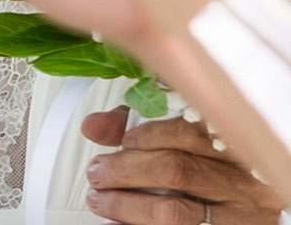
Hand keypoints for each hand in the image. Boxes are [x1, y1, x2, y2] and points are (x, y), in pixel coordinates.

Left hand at [82, 107, 282, 224]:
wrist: (247, 206)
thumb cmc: (216, 167)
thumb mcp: (186, 137)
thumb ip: (141, 126)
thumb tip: (92, 126)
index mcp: (234, 146)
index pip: (188, 133)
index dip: (148, 136)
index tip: (122, 142)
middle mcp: (241, 183)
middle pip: (176, 172)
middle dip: (126, 170)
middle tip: (97, 173)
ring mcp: (236, 219)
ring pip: (174, 212)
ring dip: (127, 205)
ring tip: (99, 199)